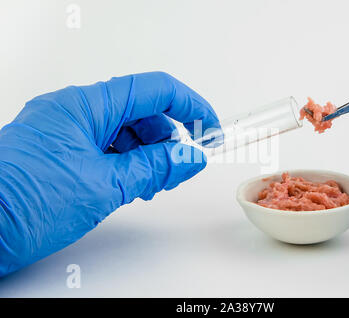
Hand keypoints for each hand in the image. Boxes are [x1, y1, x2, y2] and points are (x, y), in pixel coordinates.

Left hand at [0, 72, 220, 275]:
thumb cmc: (19, 204)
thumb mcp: (102, 185)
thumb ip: (152, 167)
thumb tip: (190, 156)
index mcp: (84, 106)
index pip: (153, 90)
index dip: (189, 106)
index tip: (209, 129)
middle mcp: (74, 112)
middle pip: (140, 111)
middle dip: (168, 137)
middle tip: (182, 165)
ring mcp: (67, 132)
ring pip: (125, 131)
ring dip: (149, 153)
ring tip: (155, 182)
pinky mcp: (63, 152)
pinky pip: (107, 147)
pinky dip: (128, 163)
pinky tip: (135, 183)